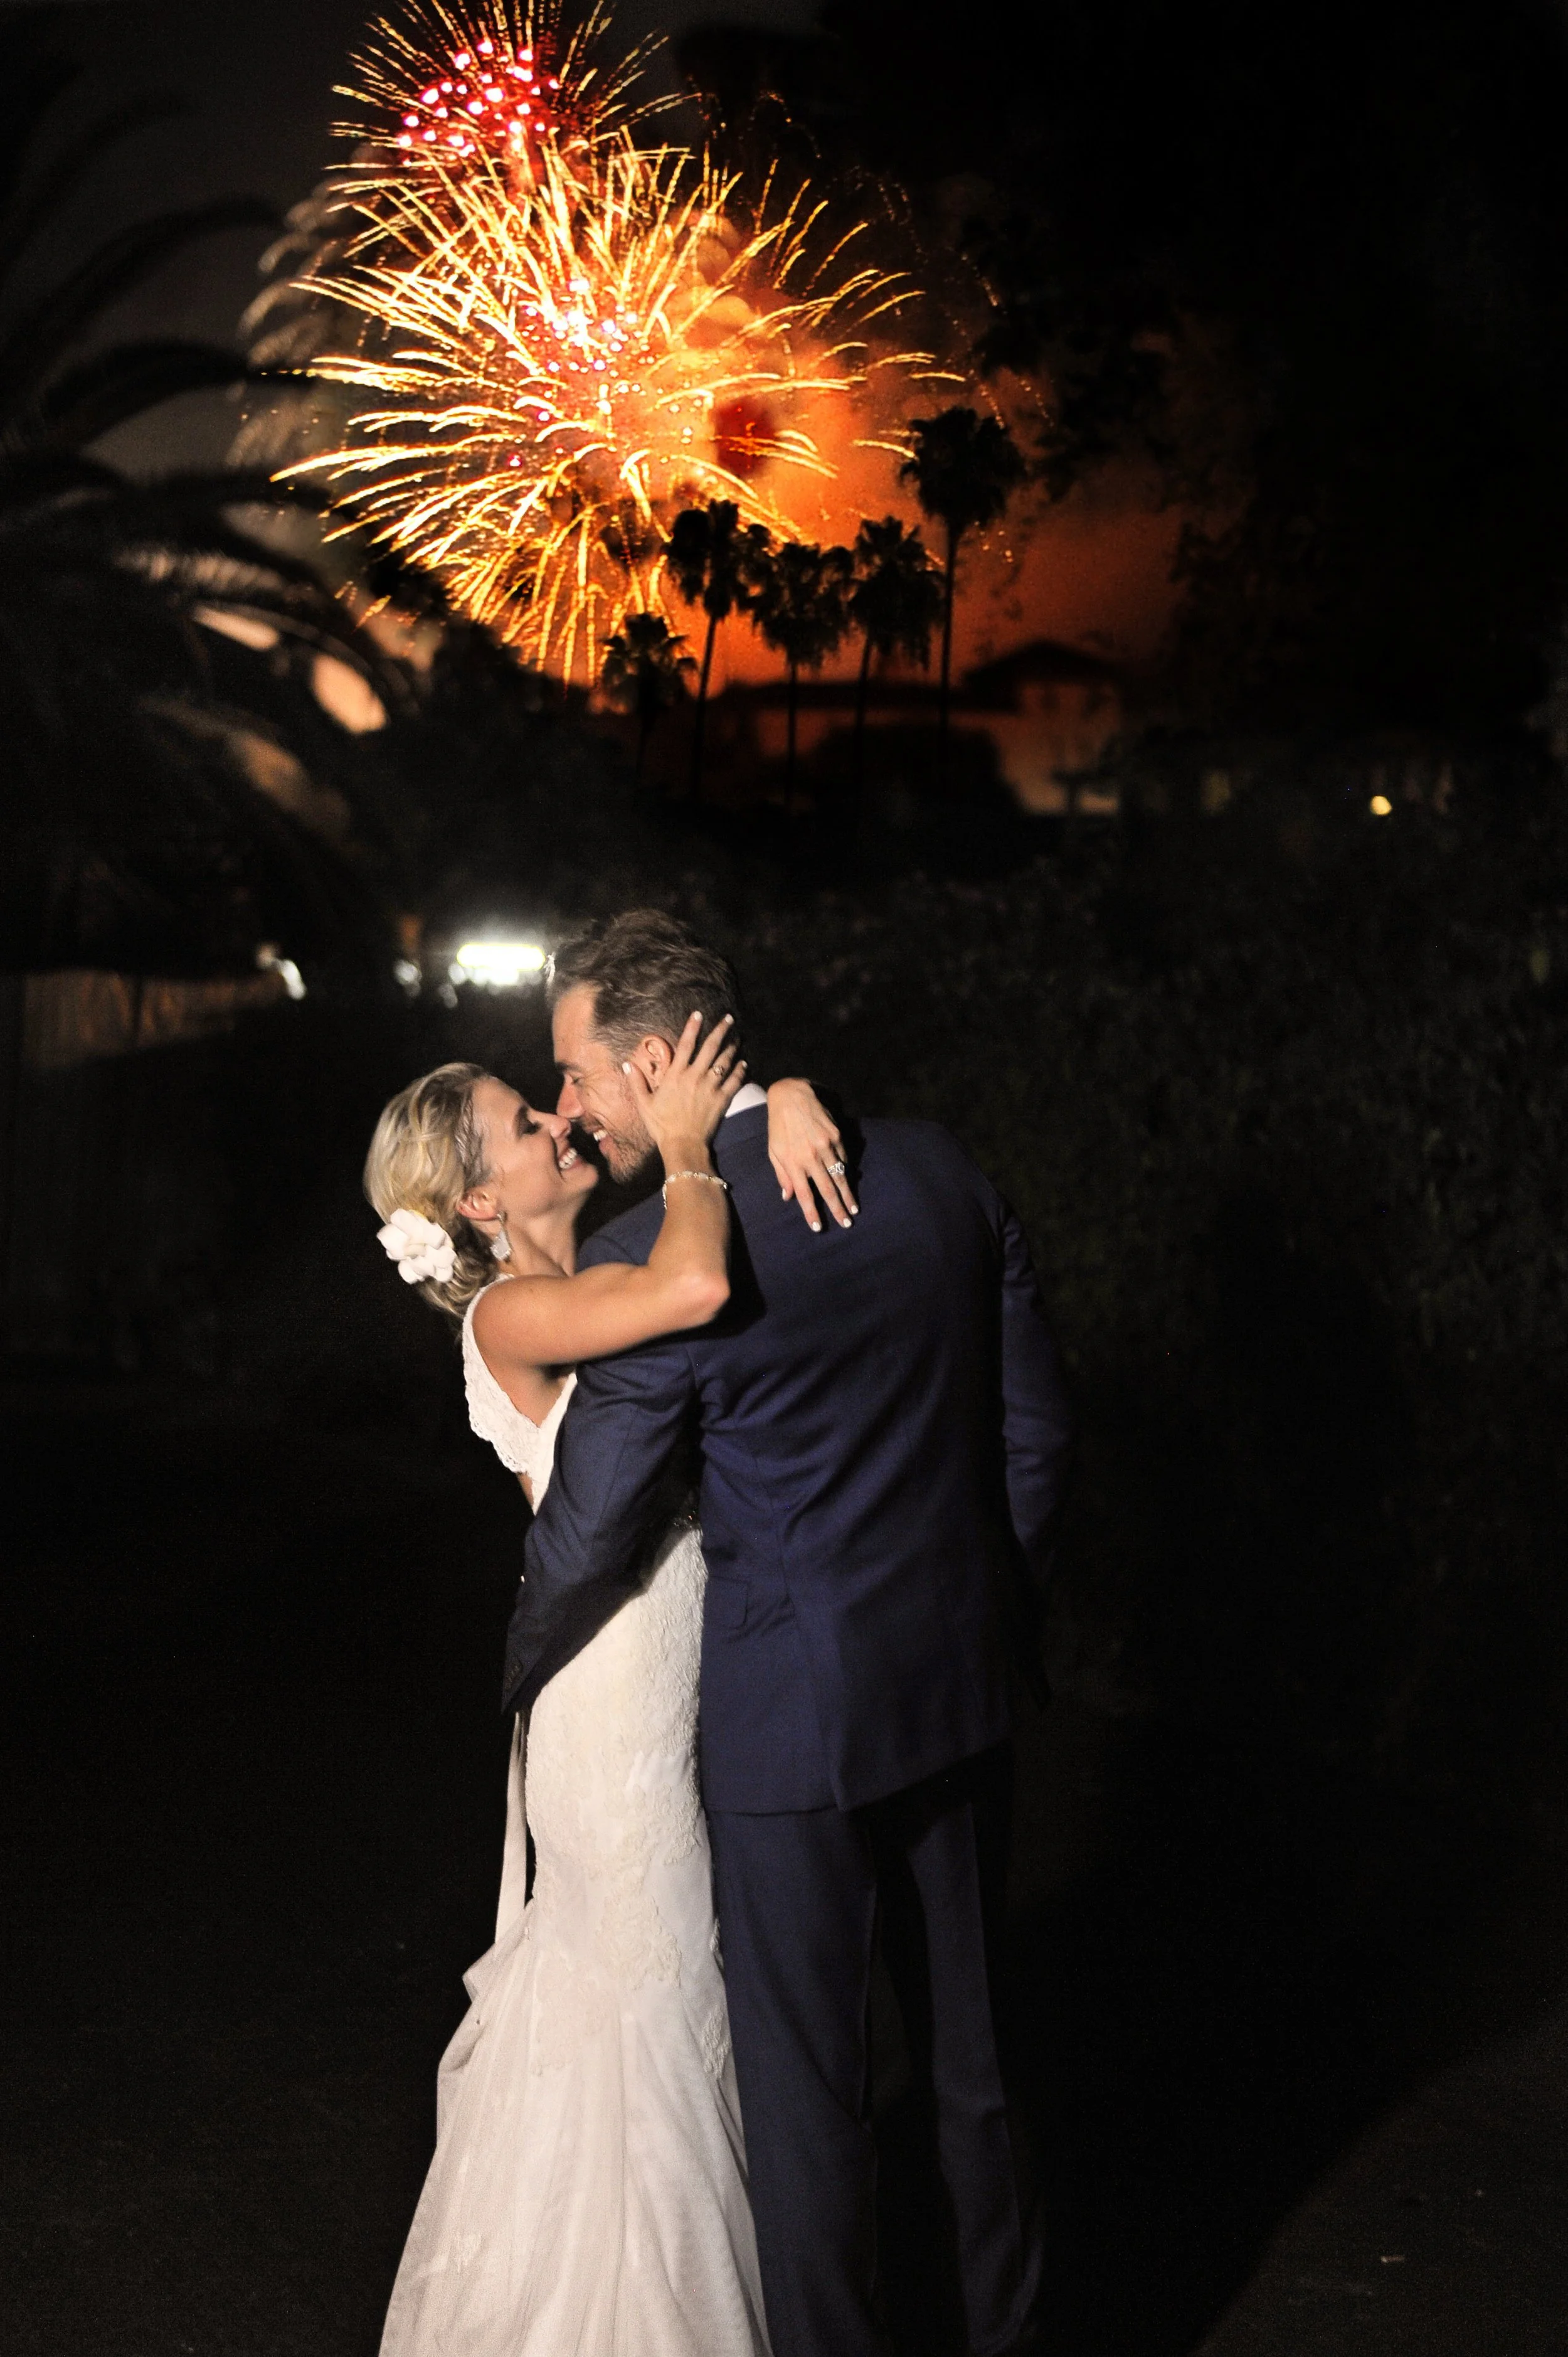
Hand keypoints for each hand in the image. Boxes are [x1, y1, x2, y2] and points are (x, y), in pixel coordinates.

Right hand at [630, 1012, 743, 1153]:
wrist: (682, 1144)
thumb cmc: (661, 1126)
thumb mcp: (644, 1104)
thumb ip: (636, 1083)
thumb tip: (627, 1064)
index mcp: (676, 1075)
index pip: (685, 1045)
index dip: (692, 1028)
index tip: (698, 1014)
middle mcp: (695, 1076)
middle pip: (710, 1047)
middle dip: (720, 1030)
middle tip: (729, 1019)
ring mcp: (710, 1087)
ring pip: (724, 1061)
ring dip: (732, 1047)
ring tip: (738, 1038)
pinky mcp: (721, 1099)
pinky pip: (734, 1081)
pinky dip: (740, 1070)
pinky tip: (744, 1063)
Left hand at [767, 1079, 856, 1230]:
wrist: (791, 1096)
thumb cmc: (778, 1126)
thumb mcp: (774, 1151)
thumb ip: (782, 1175)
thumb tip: (788, 1197)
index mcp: (793, 1163)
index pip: (804, 1194)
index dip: (812, 1213)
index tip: (819, 1227)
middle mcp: (810, 1156)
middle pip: (827, 1189)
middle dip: (838, 1208)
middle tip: (846, 1224)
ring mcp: (826, 1146)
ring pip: (840, 1175)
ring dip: (848, 1194)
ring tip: (854, 1209)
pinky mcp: (836, 1135)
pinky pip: (843, 1158)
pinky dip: (846, 1171)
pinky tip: (848, 1180)